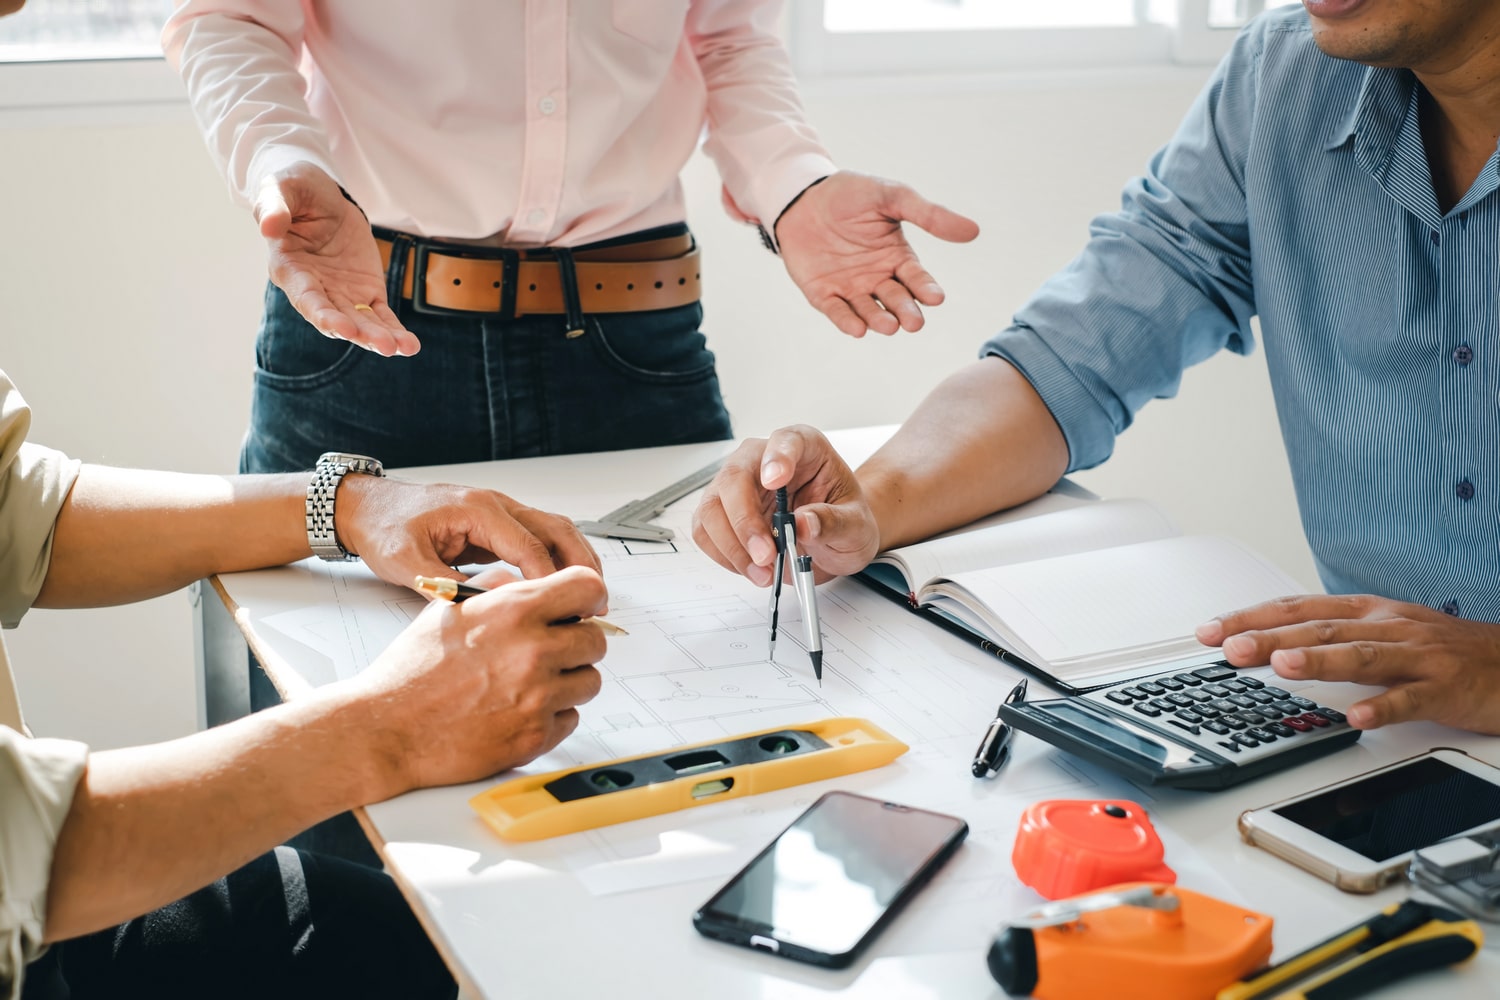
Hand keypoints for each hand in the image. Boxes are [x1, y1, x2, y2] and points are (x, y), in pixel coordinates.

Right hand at [254, 162, 419, 356]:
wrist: (320, 195)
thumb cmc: (293, 190)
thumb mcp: (281, 189)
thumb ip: (274, 207)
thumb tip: (268, 226)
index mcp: (290, 269)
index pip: (307, 298)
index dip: (324, 315)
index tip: (343, 328)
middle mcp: (315, 289)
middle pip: (337, 317)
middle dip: (360, 333)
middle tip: (384, 346)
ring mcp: (341, 293)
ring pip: (361, 322)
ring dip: (380, 337)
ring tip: (401, 348)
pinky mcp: (365, 291)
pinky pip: (380, 315)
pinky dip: (394, 330)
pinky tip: (409, 345)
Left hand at [336, 475, 601, 586]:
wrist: (368, 508)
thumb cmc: (384, 528)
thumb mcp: (406, 562)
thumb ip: (443, 586)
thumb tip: (480, 610)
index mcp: (477, 509)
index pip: (529, 545)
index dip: (551, 580)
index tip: (566, 609)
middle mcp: (496, 505)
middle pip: (557, 530)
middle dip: (582, 566)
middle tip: (596, 602)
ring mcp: (500, 512)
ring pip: (555, 531)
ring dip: (577, 561)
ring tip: (589, 597)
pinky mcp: (497, 526)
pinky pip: (539, 539)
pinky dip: (559, 560)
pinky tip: (563, 587)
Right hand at [347, 564, 607, 792]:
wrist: (386, 728)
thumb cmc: (411, 671)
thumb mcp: (449, 607)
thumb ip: (496, 586)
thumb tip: (527, 580)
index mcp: (513, 611)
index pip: (588, 588)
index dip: (589, 597)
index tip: (584, 609)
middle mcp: (532, 652)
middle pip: (596, 640)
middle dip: (576, 644)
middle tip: (549, 651)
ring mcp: (537, 697)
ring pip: (589, 682)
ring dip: (568, 682)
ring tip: (529, 683)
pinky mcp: (535, 736)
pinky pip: (571, 718)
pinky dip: (553, 716)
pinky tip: (519, 709)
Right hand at [692, 425, 879, 586]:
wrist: (833, 539)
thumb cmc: (843, 521)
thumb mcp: (856, 527)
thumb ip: (834, 523)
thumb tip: (804, 523)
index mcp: (804, 448)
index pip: (786, 440)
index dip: (777, 457)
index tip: (775, 481)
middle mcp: (764, 460)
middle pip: (735, 476)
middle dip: (745, 521)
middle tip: (765, 555)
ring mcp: (737, 485)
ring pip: (712, 507)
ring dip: (732, 546)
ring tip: (763, 572)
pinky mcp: (722, 512)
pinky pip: (705, 531)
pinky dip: (724, 555)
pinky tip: (750, 567)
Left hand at [775, 171, 978, 337]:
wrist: (801, 195)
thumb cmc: (850, 194)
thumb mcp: (891, 197)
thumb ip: (928, 214)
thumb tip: (973, 231)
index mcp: (897, 257)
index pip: (916, 278)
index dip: (926, 289)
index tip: (936, 298)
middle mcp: (877, 277)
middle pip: (896, 300)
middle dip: (906, 311)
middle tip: (914, 323)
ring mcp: (850, 288)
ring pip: (869, 310)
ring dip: (879, 320)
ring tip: (889, 326)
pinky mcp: (822, 294)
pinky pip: (836, 311)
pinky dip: (846, 321)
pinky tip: (857, 329)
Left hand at [1199, 594, 1499, 733]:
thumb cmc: (1444, 651)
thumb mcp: (1381, 634)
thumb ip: (1332, 638)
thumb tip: (1270, 646)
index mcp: (1368, 613)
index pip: (1298, 608)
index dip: (1252, 617)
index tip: (1211, 631)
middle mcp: (1388, 627)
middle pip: (1321, 628)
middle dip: (1271, 637)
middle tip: (1230, 647)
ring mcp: (1418, 657)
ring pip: (1362, 656)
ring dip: (1320, 660)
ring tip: (1283, 665)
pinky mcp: (1447, 688)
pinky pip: (1412, 699)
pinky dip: (1384, 706)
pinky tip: (1359, 717)